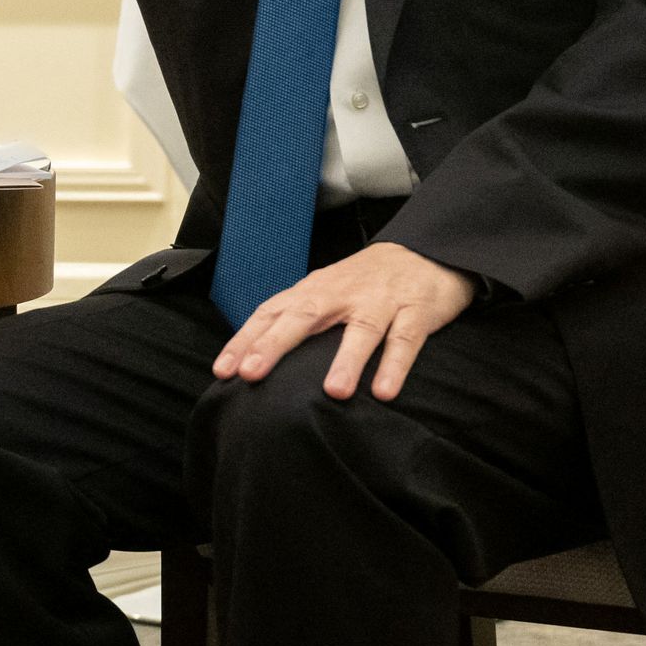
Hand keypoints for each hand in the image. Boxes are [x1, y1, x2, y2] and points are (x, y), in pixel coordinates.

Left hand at [215, 241, 477, 401]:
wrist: (424, 252)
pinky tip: (384, 393)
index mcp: (313, 291)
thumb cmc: (362, 284)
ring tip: (334, 393)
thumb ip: (292, 321)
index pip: (271, 313)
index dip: (246, 340)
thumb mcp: (322, 294)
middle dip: (275, 344)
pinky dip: (395, 365)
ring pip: (362, 330)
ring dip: (347, 360)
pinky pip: (405, 340)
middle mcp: (341, 294)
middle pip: (304, 316)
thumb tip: (250, 362)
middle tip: (251, 374)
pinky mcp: (416, 311)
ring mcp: (379, 301)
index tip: (222, 371)